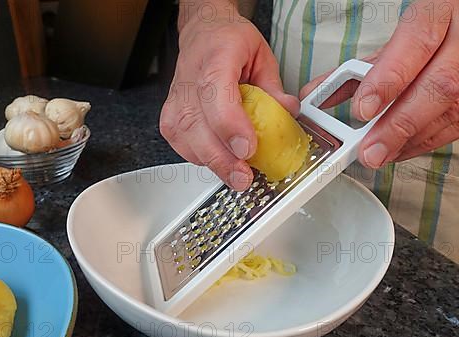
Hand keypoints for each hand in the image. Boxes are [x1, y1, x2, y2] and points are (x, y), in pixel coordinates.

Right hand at [160, 1, 298, 189]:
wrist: (202, 36)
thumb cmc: (228, 43)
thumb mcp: (261, 56)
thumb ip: (274, 88)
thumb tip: (288, 112)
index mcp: (216, 59)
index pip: (216, 96)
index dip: (230, 126)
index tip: (247, 149)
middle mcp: (189, 81)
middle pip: (198, 127)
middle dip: (222, 159)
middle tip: (243, 178)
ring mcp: (176, 103)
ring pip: (188, 142)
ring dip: (214, 163)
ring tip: (237, 175)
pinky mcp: (169, 121)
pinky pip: (184, 148)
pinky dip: (203, 159)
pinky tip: (219, 159)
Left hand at [301, 0, 458, 167]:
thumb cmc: (436, 40)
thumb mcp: (394, 46)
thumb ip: (354, 72)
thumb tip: (314, 94)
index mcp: (439, 16)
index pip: (415, 44)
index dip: (388, 79)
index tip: (363, 109)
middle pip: (439, 85)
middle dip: (399, 123)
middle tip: (369, 149)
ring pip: (452, 111)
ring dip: (410, 139)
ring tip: (380, 154)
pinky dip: (425, 143)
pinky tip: (401, 150)